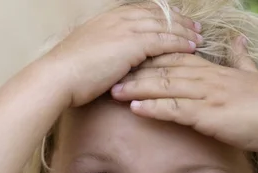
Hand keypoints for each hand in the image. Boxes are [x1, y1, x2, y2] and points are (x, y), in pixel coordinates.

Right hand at [41, 5, 203, 106]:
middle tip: (194, 27)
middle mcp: (119, 19)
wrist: (58, 77)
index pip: (142, 11)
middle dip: (178, 20)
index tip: (175, 20)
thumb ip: (103, 51)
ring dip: (184, 31)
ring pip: (164, 25)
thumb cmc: (68, 73)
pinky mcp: (133, 44)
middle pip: (157, 14)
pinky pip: (164, 40)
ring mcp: (127, 29)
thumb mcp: (86, 54)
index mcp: (107, 19)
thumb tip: (111, 59)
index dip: (161, 16)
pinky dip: (180, 42)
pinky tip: (191, 47)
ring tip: (198, 37)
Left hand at [110, 37, 257, 152]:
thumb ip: (240, 57)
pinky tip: (136, 108)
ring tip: (114, 92)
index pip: (175, 58)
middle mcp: (207, 78)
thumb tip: (237, 39)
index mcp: (214, 70)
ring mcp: (207, 94)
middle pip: (164, 70)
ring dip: (138, 89)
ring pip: (165, 87)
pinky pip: (176, 109)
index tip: (130, 62)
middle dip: (136, 73)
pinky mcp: (208, 114)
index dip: (150, 59)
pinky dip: (154, 108)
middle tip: (111, 76)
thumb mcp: (251, 74)